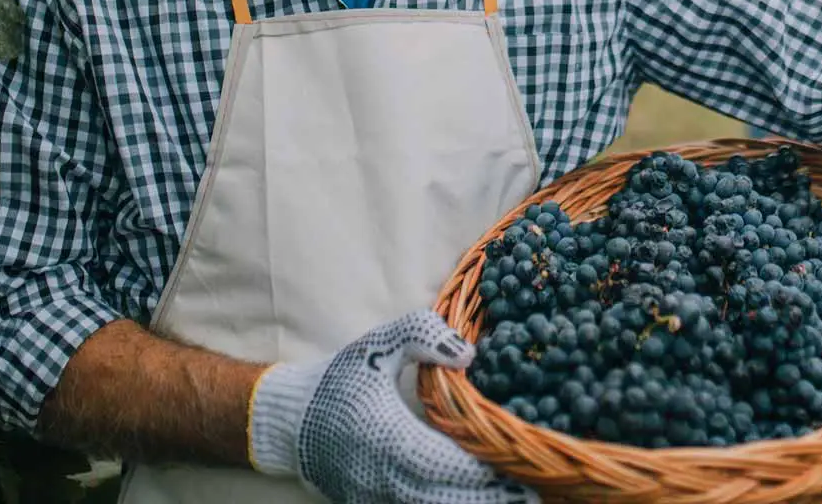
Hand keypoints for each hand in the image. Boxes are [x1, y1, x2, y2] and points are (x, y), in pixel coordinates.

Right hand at [249, 310, 535, 503]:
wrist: (290, 421)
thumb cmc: (338, 379)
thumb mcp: (377, 345)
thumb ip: (422, 334)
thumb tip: (468, 352)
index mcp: (388, 437)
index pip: (444, 464)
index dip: (482, 474)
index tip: (520, 474)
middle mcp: (383, 476)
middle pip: (445, 498)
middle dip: (488, 499)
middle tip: (531, 495)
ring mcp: (377, 496)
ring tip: (514, 500)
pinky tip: (476, 498)